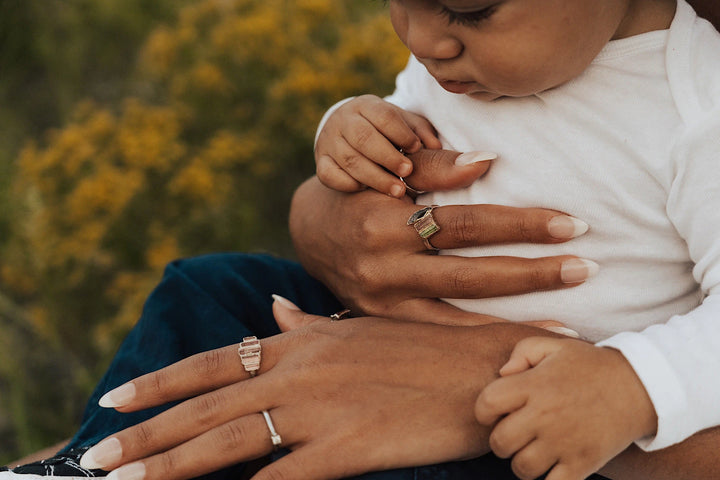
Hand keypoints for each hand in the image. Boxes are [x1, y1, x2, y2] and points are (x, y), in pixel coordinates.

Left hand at [78, 305, 548, 479]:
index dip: (159, 382)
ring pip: (230, 439)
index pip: (212, 362)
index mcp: (301, 343)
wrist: (485, 370)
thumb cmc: (424, 350)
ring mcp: (323, 409)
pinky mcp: (351, 446)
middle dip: (146, 433)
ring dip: (172, 464)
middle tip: (96, 457)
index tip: (116, 399)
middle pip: (206, 405)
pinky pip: (286, 477)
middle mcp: (300, 371)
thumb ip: (310, 325)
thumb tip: (274, 313)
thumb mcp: (360, 330)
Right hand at [291, 149, 593, 326]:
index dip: (521, 224)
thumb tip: (489, 161)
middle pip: (471, 273)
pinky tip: (518, 342)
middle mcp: (383, 267)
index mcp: (385, 222)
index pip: (466, 224)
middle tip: (586, 268)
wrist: (311, 231)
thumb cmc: (359, 190)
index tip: (570, 224)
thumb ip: (435, 167)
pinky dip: (479, 339)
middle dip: (533, 273)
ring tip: (569, 323)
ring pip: (457, 314)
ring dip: (515, 318)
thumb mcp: (387, 171)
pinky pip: (437, 335)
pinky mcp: (382, 322)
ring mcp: (382, 302)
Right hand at [315, 95, 442, 196]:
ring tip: (398, 190)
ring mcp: (329, 141)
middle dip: (388, 157)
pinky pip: (329, 175)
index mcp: (365, 105)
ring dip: (375, 177)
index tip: (417, 148)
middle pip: (363, 138)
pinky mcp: (321, 162)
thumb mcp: (403, 123)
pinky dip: (348, 184)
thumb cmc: (383, 129)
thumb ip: (420, 132)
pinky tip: (366, 190)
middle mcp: (343, 120)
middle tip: (408, 172)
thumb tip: (435, 146)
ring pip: (349, 160)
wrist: (344, 133)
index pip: (383, 116)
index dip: (401, 133)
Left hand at [475, 337, 657, 479]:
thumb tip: (501, 374)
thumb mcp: (554, 346)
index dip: (484, 410)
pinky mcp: (583, 463)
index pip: (487, 404)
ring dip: (523, 462)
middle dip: (501, 440)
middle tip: (515, 433)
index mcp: (534, 385)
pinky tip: (552, 467)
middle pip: (500, 442)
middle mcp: (546, 415)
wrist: (640, 386)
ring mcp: (564, 442)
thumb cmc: (590, 365)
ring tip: (534, 449)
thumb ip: (521, 353)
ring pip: (522, 468)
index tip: (495, 411)